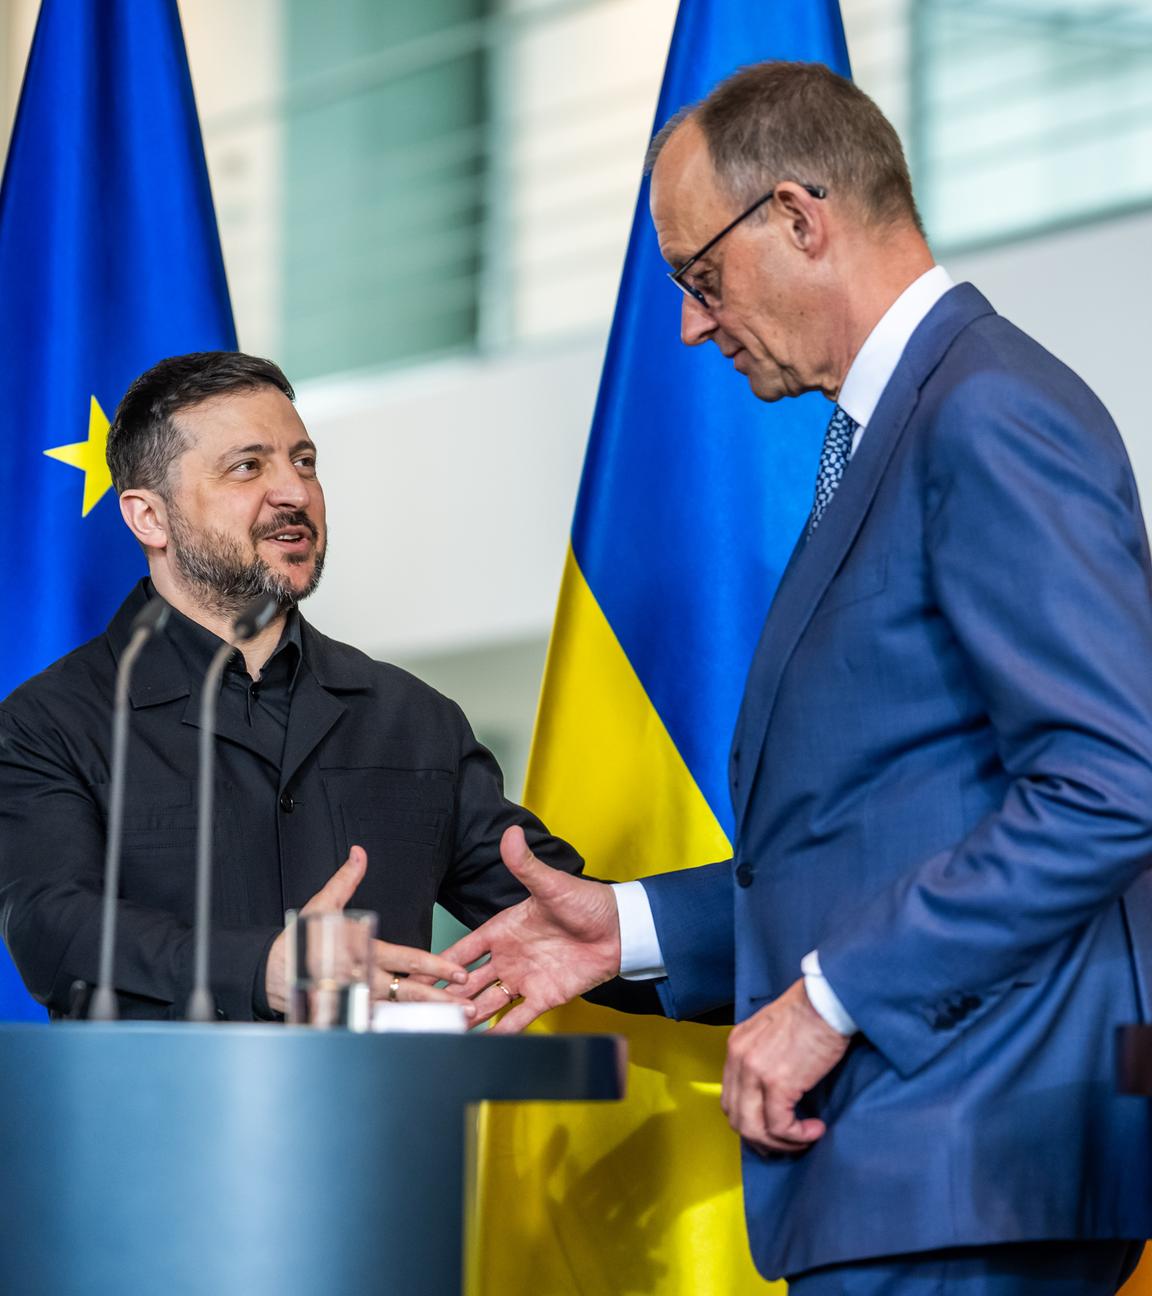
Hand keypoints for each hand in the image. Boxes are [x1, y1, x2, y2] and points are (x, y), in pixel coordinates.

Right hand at [264, 846, 471, 1015]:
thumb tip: (359, 853)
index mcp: (365, 949)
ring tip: (456, 1024)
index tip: (460, 973)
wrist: (270, 972)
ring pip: (399, 1011)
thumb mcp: (322, 904)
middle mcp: (365, 976)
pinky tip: (425, 1035)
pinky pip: (378, 1024)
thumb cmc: (300, 937)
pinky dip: (400, 1031)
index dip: (436, 966)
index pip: (408, 960)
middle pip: (409, 991)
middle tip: (468, 1007)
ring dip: (427, 1018)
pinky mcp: (348, 1013)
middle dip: (440, 1000)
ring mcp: (357, 998)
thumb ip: (346, 881)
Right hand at [441, 826, 621, 1032]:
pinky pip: (517, 1018)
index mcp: (503, 930)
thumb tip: (511, 834)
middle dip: (448, 996)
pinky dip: (500, 1032)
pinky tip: (481, 1046)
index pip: (464, 949)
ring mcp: (524, 979)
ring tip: (445, 1033)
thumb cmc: (586, 902)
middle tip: (424, 1012)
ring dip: (468, 1016)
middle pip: (469, 981)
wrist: (621, 930)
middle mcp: (509, 957)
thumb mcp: (551, 885)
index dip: (441, 961)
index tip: (415, 974)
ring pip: (487, 1002)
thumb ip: (526, 865)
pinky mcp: (544, 997)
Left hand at [722, 979, 850, 1154]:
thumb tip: (773, 1089)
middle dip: (761, 1138)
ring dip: (780, 1143)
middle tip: (786, 1143)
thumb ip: (763, 1056)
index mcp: (736, 1045)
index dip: (749, 1119)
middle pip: (737, 1117)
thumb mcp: (772, 1030)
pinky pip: (780, 1126)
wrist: (826, 1000)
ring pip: (753, 1128)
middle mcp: (739, 1058)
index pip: (730, 1096)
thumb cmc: (810, 1011)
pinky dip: (797, 1136)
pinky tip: (816, 1129)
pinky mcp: (777, 1082)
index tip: (771, 1129)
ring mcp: (755, 1071)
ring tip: (804, 1138)